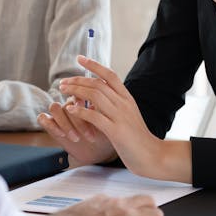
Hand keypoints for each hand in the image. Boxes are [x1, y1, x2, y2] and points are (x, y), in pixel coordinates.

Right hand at [38, 96, 116, 164]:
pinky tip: (62, 134)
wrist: (99, 152)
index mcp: (84, 99)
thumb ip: (102, 112)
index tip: (94, 114)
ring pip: (55, 107)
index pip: (79, 91)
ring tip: (77, 138)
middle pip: (68, 102)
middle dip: (79, 121)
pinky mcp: (51, 124)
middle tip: (90, 136)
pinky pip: (43, 118)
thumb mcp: (108, 124)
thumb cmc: (105, 136)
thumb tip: (96, 104)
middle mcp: (70, 104)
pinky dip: (51, 125)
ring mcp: (60, 114)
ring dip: (65, 124)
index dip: (84, 102)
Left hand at [58, 56, 190, 182]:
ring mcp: (120, 116)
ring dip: (76, 91)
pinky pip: (95, 116)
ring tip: (63, 91)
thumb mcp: (128, 116)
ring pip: (94, 96)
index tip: (80, 58)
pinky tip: (70, 109)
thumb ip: (115, 104)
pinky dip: (80, 111)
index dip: (94, 65)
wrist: (153, 157)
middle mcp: (124, 104)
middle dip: (77, 80)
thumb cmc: (137, 139)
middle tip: (62, 82)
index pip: (110, 75)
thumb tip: (98, 95)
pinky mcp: (116, 131)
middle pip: (98, 84)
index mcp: (127, 98)